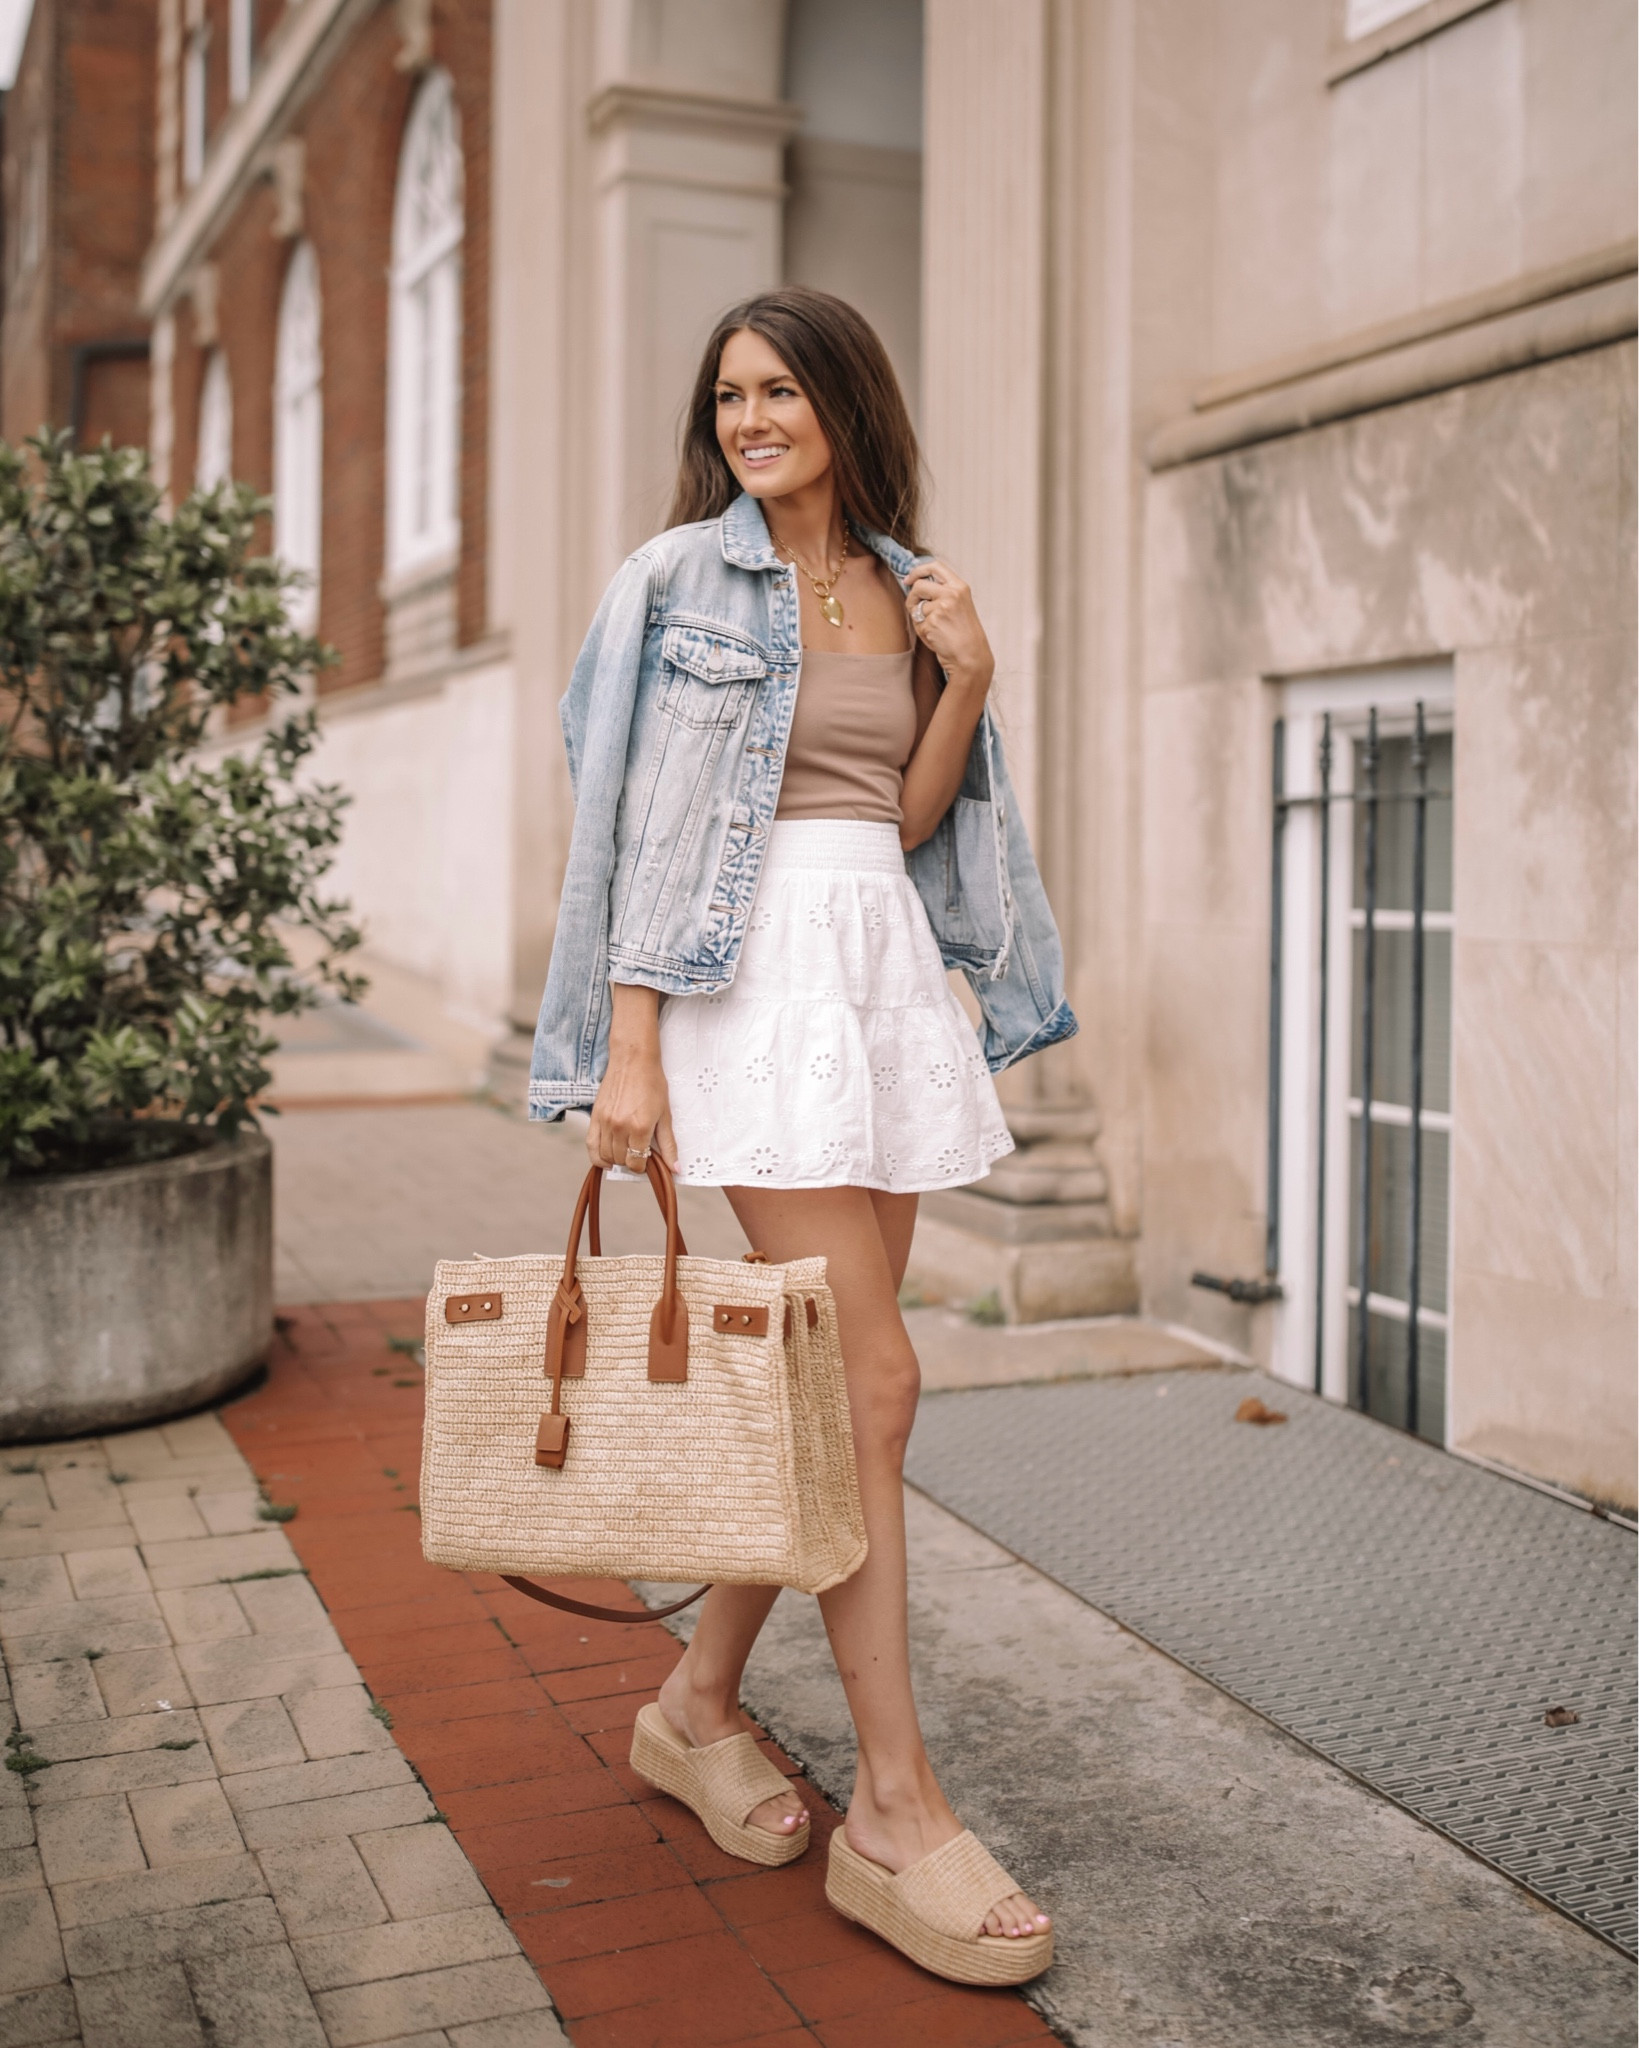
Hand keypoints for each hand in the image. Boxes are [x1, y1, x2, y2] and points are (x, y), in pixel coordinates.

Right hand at [587, 985, 677, 1171]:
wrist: (633, 1060)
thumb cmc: (652, 1084)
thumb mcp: (665, 1115)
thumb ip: (668, 1144)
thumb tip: (675, 1168)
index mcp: (640, 1128)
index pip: (636, 1162)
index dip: (643, 1165)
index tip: (647, 1159)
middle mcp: (619, 1127)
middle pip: (621, 1160)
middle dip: (631, 1162)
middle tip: (639, 1153)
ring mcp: (605, 1122)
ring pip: (605, 1155)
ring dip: (616, 1159)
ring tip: (626, 1151)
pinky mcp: (594, 1116)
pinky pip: (590, 1145)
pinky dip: (597, 1156)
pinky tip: (607, 1157)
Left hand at [904, 559, 992, 686]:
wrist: (971, 656)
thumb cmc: (963, 634)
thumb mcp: (959, 605)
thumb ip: (942, 593)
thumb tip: (915, 584)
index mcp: (960, 587)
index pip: (935, 566)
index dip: (918, 571)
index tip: (909, 579)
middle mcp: (951, 594)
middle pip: (919, 585)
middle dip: (912, 597)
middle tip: (915, 609)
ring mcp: (942, 607)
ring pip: (916, 607)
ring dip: (919, 619)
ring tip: (935, 629)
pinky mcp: (932, 622)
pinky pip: (917, 623)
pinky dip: (922, 631)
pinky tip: (936, 637)